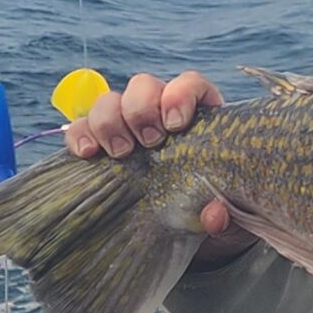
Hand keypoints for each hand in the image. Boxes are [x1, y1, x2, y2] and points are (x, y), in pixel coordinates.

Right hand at [66, 71, 252, 262]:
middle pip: (143, 85)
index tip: (176, 124)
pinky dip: (80, 135)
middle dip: (141, 109)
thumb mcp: (232, 213)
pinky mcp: (99, 144)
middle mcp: (160, 112)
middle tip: (149, 142)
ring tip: (121, 153)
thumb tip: (214, 214)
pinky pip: (80, 127)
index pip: (190, 84)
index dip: (180, 94)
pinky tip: (88, 154)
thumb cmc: (216, 206)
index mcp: (200, 117)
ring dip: (110, 121)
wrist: (185, 228)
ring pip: (109, 100)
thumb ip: (229, 214)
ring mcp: (126, 125)